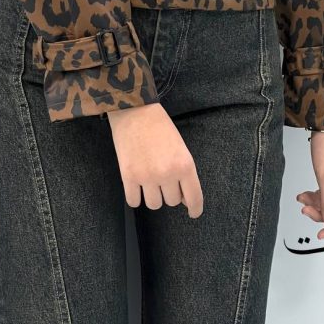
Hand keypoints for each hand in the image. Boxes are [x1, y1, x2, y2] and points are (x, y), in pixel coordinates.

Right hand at [108, 103, 203, 218]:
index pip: (194, 198)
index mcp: (185, 165)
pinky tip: (136, 185)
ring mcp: (147, 177)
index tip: (193, 212)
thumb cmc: (160, 126)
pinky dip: (136, 196)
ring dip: (153, 195)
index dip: (195, 209)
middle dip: (170, 192)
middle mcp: (167, 174)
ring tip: (149, 179)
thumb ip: (184, 172)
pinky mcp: (128, 177)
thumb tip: (185, 200)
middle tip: (163, 176)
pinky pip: (134, 202)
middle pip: (172, 201)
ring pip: (154, 204)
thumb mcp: (180, 147)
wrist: (135, 110)